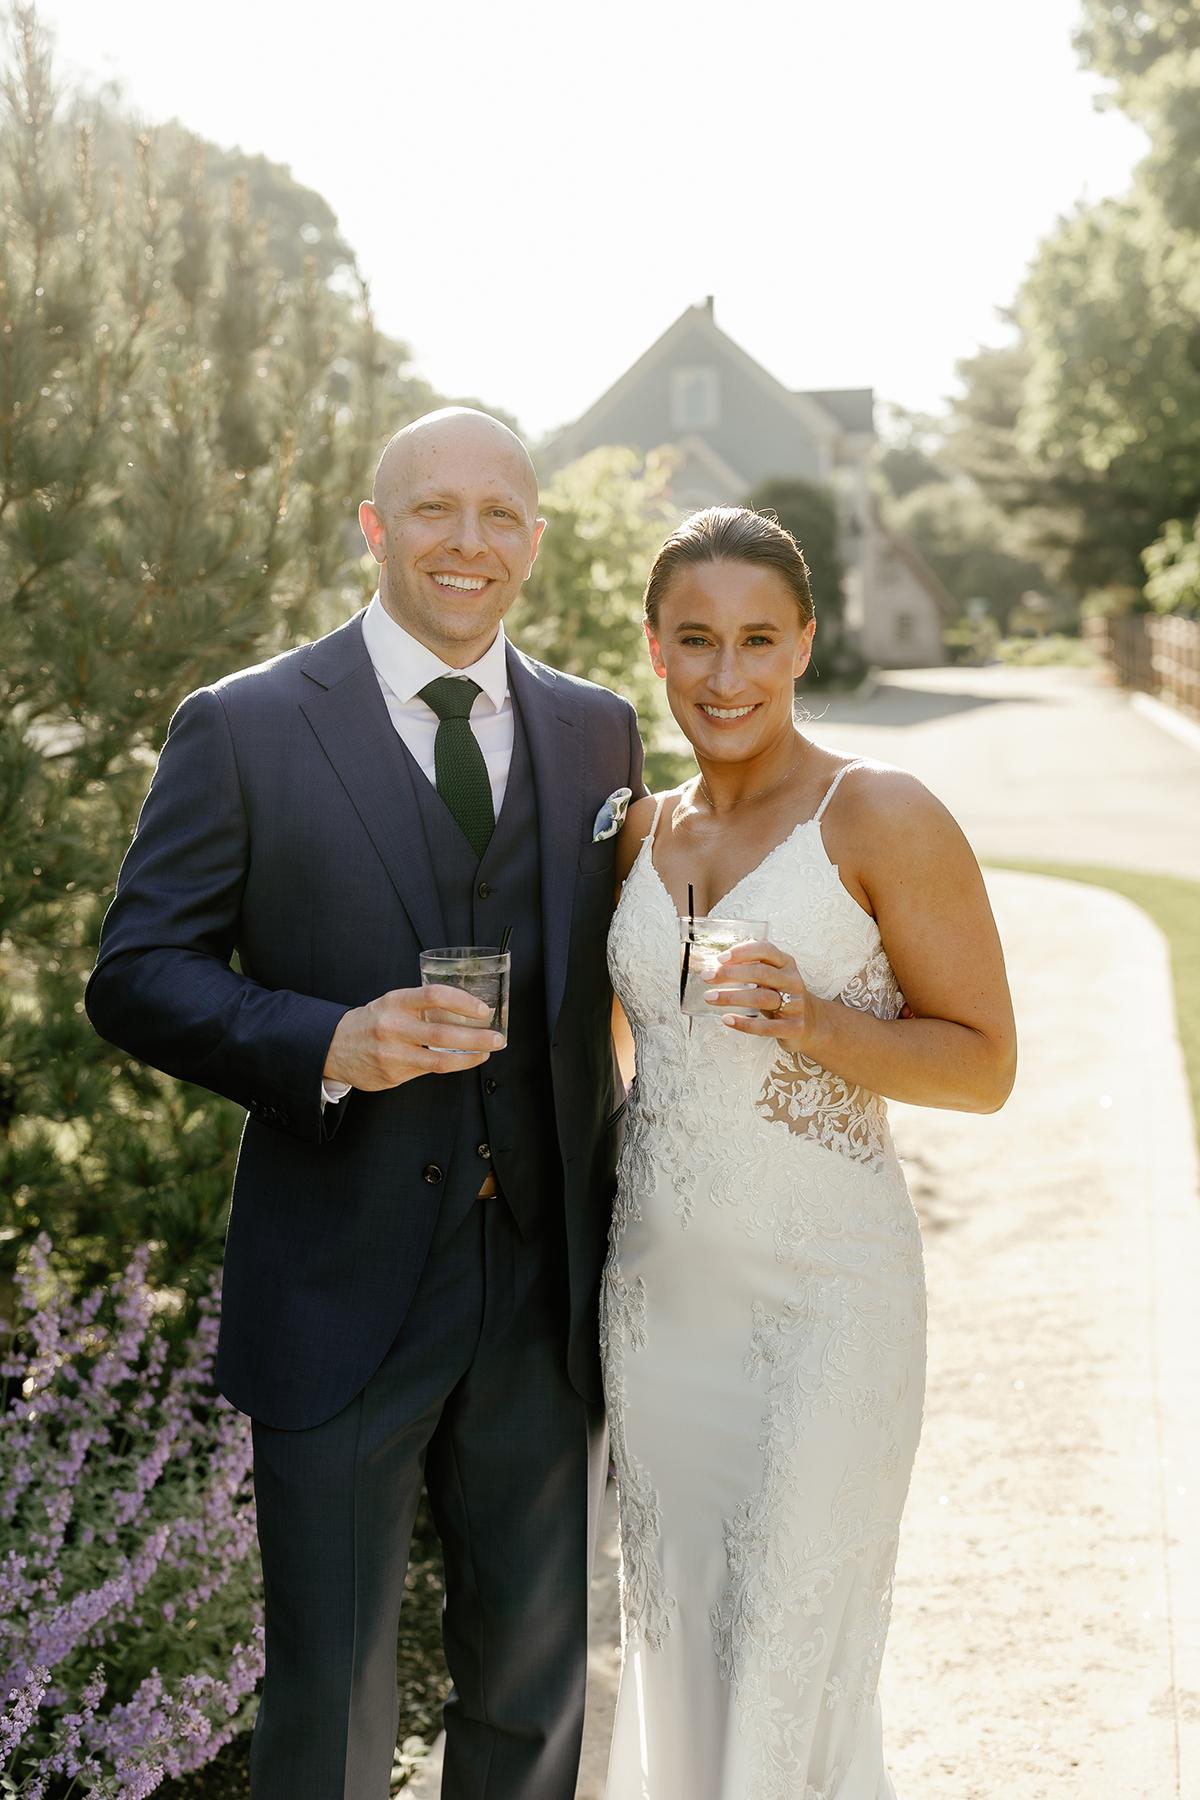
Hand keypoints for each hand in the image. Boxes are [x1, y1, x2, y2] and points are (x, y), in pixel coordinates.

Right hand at [323, 985, 503, 1090]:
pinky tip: (463, 1061)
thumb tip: (465, 1011)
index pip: (435, 995)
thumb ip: (423, 1007)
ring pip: (440, 1059)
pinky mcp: (393, 1074)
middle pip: (443, 1033)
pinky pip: (429, 1071)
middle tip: (497, 1037)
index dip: (463, 1002)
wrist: (335, 1047)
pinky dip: (452, 1065)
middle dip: (477, 1037)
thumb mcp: (393, 1004)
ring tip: (487, 1052)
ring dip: (470, 1056)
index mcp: (396, 1001)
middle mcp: (393, 1026)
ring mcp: (392, 1053)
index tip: (483, 1010)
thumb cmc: (373, 1021)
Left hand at [703, 939, 819, 1049]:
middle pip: (761, 973)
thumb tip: (718, 962)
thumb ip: (752, 966)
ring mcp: (795, 1004)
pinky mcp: (792, 1027)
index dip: (742, 952)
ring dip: (732, 997)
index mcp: (786, 963)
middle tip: (707, 977)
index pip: (765, 950)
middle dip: (730, 974)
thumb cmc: (782, 995)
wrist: (812, 1023)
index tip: (720, 958)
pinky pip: (766, 1026)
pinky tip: (727, 1019)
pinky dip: (744, 1024)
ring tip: (710, 997)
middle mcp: (792, 981)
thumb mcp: (773, 976)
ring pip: (761, 998)